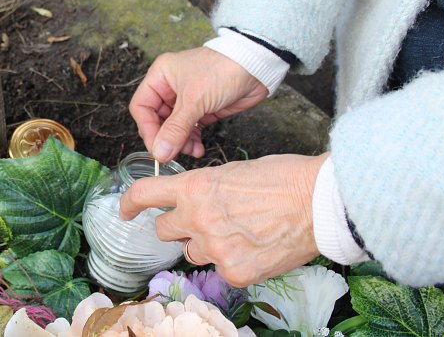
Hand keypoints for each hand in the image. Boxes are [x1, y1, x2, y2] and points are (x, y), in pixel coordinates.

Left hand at [119, 153, 326, 286]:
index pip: (145, 195)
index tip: (124, 210)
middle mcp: (197, 218)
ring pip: (193, 252)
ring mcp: (214, 248)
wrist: (319, 201)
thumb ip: (205, 190)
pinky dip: (234, 262)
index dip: (129, 203)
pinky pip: (221, 270)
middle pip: (164, 230)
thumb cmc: (282, 179)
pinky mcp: (235, 271)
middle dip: (179, 226)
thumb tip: (195, 203)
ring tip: (241, 232)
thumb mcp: (232, 173)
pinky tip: (257, 248)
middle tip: (204, 221)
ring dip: (206, 245)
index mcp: (195, 187)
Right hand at [130, 48, 267, 161]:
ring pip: (174, 128)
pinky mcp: (203, 109)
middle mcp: (170, 87)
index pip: (142, 107)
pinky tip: (199, 148)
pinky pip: (190, 130)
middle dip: (166, 138)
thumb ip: (175, 129)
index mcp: (161, 76)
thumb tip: (159, 152)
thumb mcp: (194, 100)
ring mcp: (187, 99)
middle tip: (172, 154)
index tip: (157, 147)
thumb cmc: (223, 70)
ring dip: (180, 142)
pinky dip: (192, 141)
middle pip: (157, 120)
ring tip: (191, 151)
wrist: (256, 67)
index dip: (147, 128)